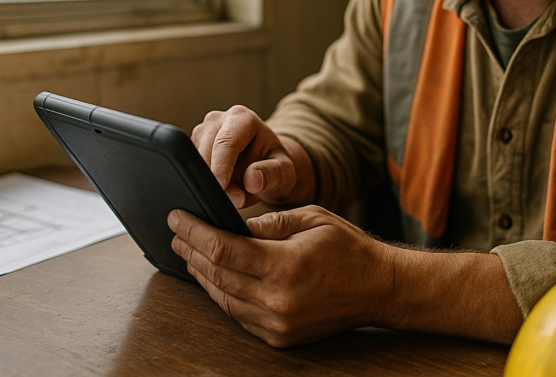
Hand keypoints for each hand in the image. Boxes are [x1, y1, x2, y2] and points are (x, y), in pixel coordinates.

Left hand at [168, 206, 397, 346]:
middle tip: (175, 233)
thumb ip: (268, 223)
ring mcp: (278, 323)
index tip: (177, 218)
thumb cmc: (348, 248)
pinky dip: (222, 294)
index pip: (223, 248)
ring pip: (223, 298)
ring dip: (202, 274)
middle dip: (191, 250)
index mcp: (285, 265)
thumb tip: (232, 225)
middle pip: (217, 274)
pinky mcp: (280, 337)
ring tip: (188, 253)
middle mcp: (277, 300)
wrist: (379, 288)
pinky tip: (214, 277)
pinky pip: (239, 314)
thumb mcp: (310, 218)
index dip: (194, 232)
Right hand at [192, 105, 314, 208]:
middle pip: (207, 152)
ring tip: (237, 193)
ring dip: (211, 182)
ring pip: (194, 161)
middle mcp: (218, 119)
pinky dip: (204, 182)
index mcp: (242, 118)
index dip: (222, 166)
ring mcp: (202, 131)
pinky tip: (223, 189)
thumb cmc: (275, 166)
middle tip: (237, 201)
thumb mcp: (284, 172)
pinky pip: (190, 168)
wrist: (265, 166)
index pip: (226, 142)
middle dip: (217, 181)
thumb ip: (271, 175)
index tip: (221, 188)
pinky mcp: (193, 146)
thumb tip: (251, 180)